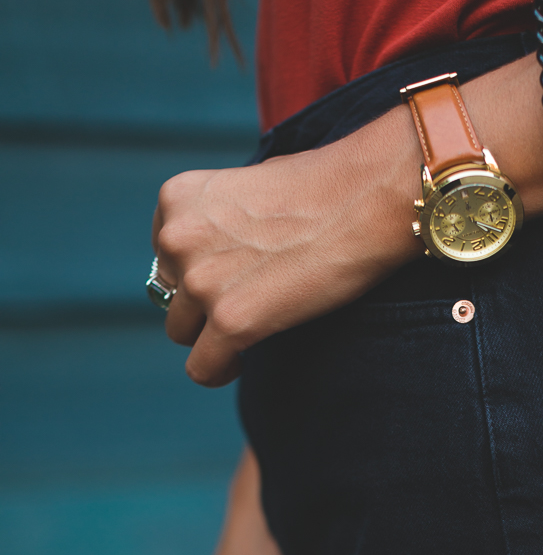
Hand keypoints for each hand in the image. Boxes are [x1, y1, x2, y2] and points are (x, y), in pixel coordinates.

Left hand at [152, 107, 417, 386]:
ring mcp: (202, 282)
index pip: (165, 257)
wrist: (365, 200)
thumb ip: (222, 217)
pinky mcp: (230, 321)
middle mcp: (177, 238)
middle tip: (251, 300)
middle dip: (203, 305)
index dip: (199, 273)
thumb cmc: (325, 189)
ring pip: (182, 334)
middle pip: (170, 297)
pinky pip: (202, 369)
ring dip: (212, 336)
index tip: (232, 277)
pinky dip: (219, 370)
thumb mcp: (251, 184)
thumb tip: (224, 256)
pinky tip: (243, 359)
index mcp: (177, 198)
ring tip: (253, 327)